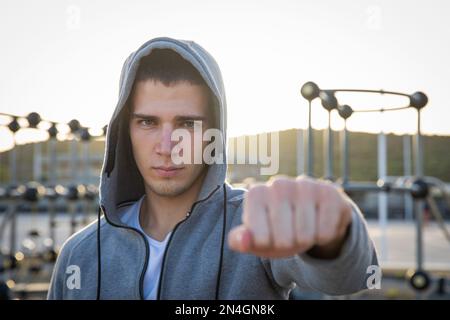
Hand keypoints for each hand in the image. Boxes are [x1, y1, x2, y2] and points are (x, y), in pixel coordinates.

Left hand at [228, 176, 352, 258]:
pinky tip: (321, 224)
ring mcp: (305, 185)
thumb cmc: (278, 230)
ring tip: (304, 230)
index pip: (259, 238)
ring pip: (305, 235)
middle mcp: (278, 184)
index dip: (266, 245)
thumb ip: (240, 240)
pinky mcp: (328, 192)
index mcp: (256, 193)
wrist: (313, 219)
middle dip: (288, 245)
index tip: (268, 235)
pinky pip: (326, 231)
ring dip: (306, 241)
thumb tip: (243, 240)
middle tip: (289, 234)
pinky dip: (324, 236)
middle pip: (283, 238)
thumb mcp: (256, 238)